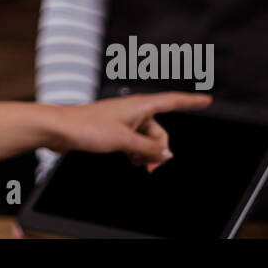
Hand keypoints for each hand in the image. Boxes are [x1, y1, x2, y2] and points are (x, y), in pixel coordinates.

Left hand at [45, 92, 211, 170]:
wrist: (60, 129)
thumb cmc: (87, 127)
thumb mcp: (124, 141)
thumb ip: (148, 148)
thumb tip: (166, 154)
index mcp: (139, 105)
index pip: (172, 101)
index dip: (190, 101)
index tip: (207, 99)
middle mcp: (133, 111)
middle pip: (159, 130)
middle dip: (159, 149)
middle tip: (151, 167)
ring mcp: (123, 121)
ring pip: (146, 139)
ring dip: (146, 153)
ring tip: (138, 164)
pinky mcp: (114, 131)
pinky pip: (134, 142)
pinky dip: (136, 152)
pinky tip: (131, 160)